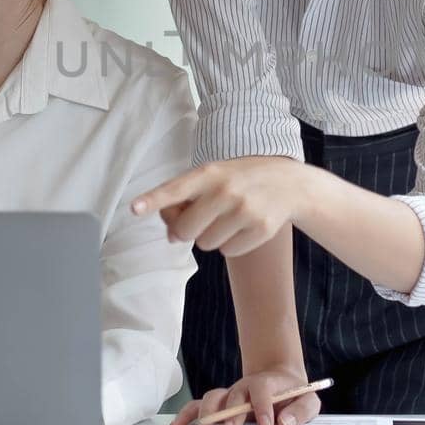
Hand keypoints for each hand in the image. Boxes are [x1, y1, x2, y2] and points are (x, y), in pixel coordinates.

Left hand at [132, 157, 307, 256]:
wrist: (290, 184)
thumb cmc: (242, 180)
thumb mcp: (216, 176)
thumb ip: (189, 198)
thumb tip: (172, 234)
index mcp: (210, 173)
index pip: (176, 188)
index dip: (154, 199)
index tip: (134, 208)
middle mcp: (226, 190)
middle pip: (185, 230)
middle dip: (187, 230)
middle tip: (201, 219)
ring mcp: (245, 210)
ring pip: (205, 244)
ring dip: (212, 236)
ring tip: (230, 217)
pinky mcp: (260, 230)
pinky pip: (228, 251)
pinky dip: (232, 244)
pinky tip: (244, 226)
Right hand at [170, 368, 322, 424]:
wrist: (281, 382)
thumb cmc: (294, 396)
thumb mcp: (308, 400)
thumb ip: (302, 410)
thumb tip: (285, 423)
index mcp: (268, 384)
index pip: (262, 389)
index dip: (263, 405)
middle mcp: (245, 387)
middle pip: (235, 395)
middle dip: (230, 414)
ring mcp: (231, 395)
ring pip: (215, 397)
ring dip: (208, 413)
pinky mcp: (220, 404)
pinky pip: (200, 405)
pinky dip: (188, 413)